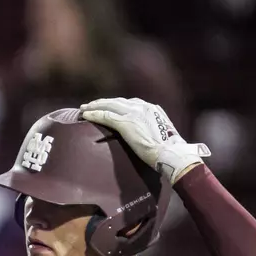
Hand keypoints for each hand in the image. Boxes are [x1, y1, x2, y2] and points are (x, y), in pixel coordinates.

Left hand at [80, 97, 209, 181]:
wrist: (171, 153)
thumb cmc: (169, 150)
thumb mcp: (161, 133)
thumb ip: (151, 128)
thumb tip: (144, 135)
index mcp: (152, 109)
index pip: (129, 103)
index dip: (114, 104)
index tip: (106, 107)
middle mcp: (143, 107)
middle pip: (117, 101)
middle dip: (102, 103)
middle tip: (89, 105)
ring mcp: (134, 113)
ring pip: (109, 106)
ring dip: (94, 106)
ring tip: (83, 109)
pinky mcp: (126, 123)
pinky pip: (106, 116)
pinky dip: (94, 115)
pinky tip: (85, 116)